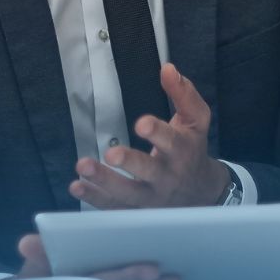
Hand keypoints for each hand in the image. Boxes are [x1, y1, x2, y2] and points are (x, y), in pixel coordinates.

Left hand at [71, 63, 229, 208]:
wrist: (203, 193)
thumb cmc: (192, 150)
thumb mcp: (196, 120)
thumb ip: (183, 94)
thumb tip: (167, 68)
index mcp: (182, 151)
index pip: (171, 142)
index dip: (157, 133)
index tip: (141, 123)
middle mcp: (167, 177)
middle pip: (148, 172)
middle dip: (130, 163)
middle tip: (111, 154)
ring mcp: (152, 199)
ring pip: (128, 194)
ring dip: (104, 182)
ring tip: (82, 166)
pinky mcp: (138, 212)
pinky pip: (115, 208)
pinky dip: (95, 199)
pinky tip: (77, 186)